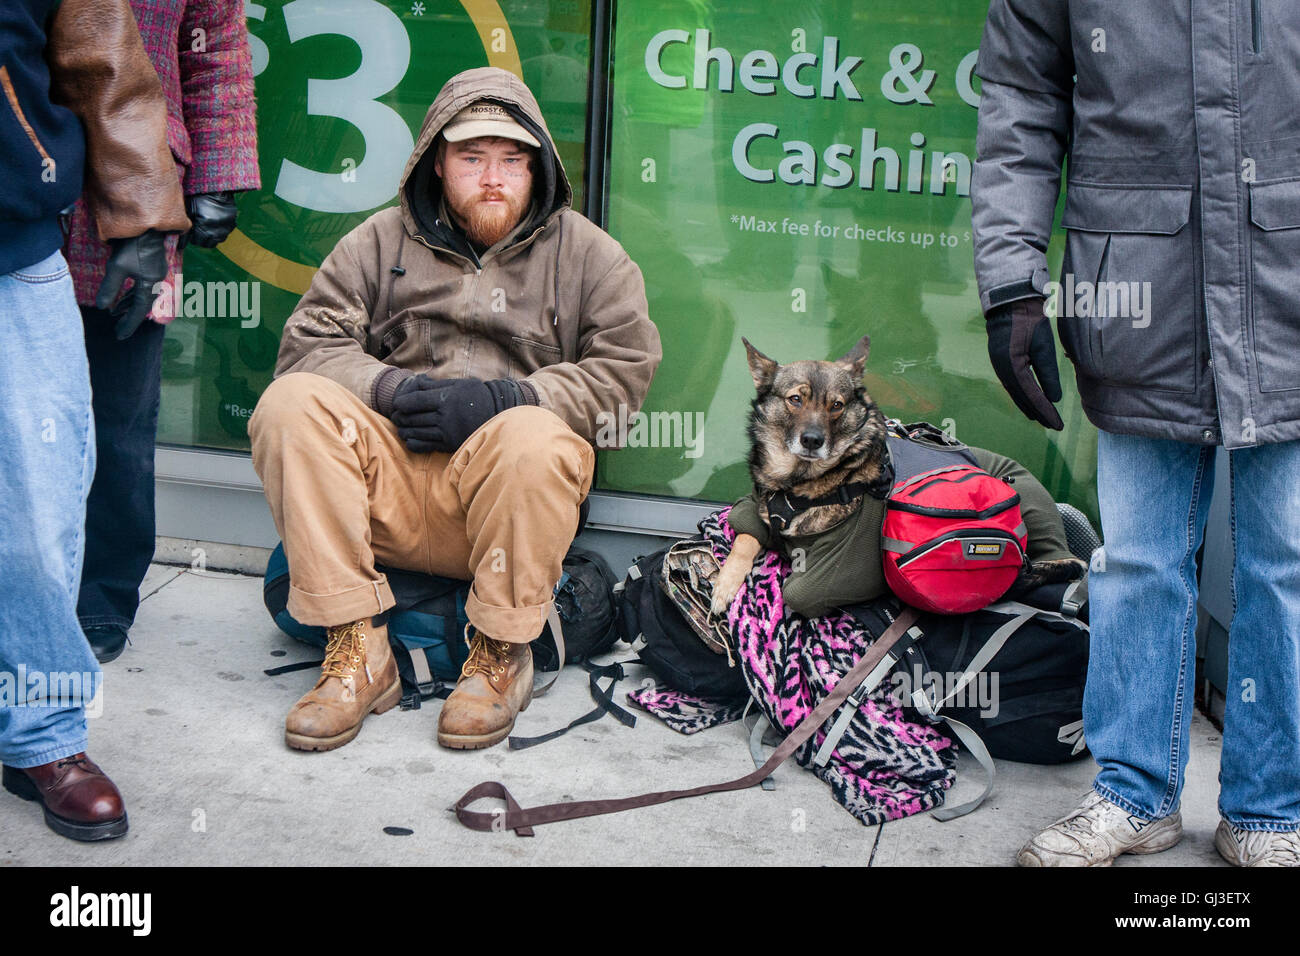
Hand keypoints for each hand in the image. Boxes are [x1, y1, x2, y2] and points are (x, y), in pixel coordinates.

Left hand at [94, 229, 169, 339]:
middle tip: (119, 328)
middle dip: (130, 318)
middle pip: (143, 306)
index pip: (138, 311)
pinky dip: (133, 294)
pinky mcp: (152, 267)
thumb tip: (101, 307)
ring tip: (116, 313)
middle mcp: (156, 282)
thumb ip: (110, 288)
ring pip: (143, 296)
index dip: (128, 325)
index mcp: (149, 286)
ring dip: (129, 305)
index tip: (119, 336)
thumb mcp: (116, 268)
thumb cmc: (131, 246)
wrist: (146, 225)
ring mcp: (156, 274)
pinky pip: (143, 287)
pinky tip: (124, 295)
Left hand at [182, 192, 236, 247]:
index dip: (192, 238)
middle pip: (207, 244)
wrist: (216, 189)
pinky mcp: (232, 224)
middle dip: (201, 240)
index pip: (196, 241)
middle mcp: (215, 229)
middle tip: (198, 232)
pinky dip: (219, 232)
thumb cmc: (199, 197)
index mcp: (203, 225)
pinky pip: (225, 234)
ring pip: (217, 240)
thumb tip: (182, 242)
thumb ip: (187, 227)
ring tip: (207, 229)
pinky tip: (215, 224)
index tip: (191, 234)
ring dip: (211, 237)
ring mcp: (225, 227)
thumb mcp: (189, 211)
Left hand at [390, 376, 524, 452]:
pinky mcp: (450, 443)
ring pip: (417, 431)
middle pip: (413, 416)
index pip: (416, 400)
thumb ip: (436, 385)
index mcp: (446, 398)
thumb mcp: (459, 384)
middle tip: (395, 415)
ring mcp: (447, 431)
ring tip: (401, 426)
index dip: (402, 402)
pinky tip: (410, 439)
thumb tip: (415, 382)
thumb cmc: (477, 396)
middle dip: (400, 416)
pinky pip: (425, 445)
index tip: (397, 403)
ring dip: (404, 429)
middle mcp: (445, 415)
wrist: (497, 415)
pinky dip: (414, 443)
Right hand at [986, 297, 1063, 429]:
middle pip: (1022, 399)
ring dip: (1030, 407)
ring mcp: (999, 367)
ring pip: (1016, 394)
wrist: (1010, 302)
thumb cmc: (1029, 320)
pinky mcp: (1001, 362)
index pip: (1032, 396)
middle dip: (1039, 413)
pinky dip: (1023, 396)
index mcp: (1013, 367)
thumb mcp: (1044, 345)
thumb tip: (1054, 398)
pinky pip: (1013, 386)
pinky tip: (1030, 400)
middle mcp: (1003, 371)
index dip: (1046, 411)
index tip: (1058, 424)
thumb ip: (1048, 373)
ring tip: (1042, 418)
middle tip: (1054, 426)